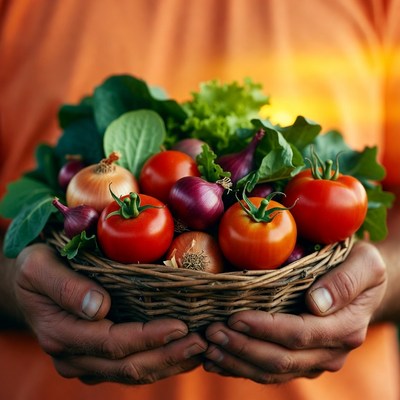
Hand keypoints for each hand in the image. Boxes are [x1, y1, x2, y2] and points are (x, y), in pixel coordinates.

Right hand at [14, 244, 206, 384]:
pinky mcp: (96, 358)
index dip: (148, 337)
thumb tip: (99, 307)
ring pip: (132, 372)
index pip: (113, 343)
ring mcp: (85, 361)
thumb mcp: (40, 266)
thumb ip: (65, 286)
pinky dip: (159, 360)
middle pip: (128, 366)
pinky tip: (180, 350)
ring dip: (169, 362)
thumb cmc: (36, 266)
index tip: (180, 326)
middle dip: (168, 355)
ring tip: (201, 348)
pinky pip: (130, 366)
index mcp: (61, 334)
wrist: (28, 281)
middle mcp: (74, 356)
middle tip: (202, 341)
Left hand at [203, 241, 386, 383]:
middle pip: (281, 359)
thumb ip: (346, 281)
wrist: (365, 286)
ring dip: (237, 361)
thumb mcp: (365, 263)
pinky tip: (217, 359)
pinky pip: (270, 372)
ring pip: (272, 372)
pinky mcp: (302, 361)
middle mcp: (330, 351)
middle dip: (242, 347)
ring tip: (208, 347)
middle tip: (211, 331)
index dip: (264, 328)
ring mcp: (315, 360)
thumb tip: (316, 303)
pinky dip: (242, 367)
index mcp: (344, 327)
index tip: (234, 317)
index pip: (299, 333)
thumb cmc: (361, 267)